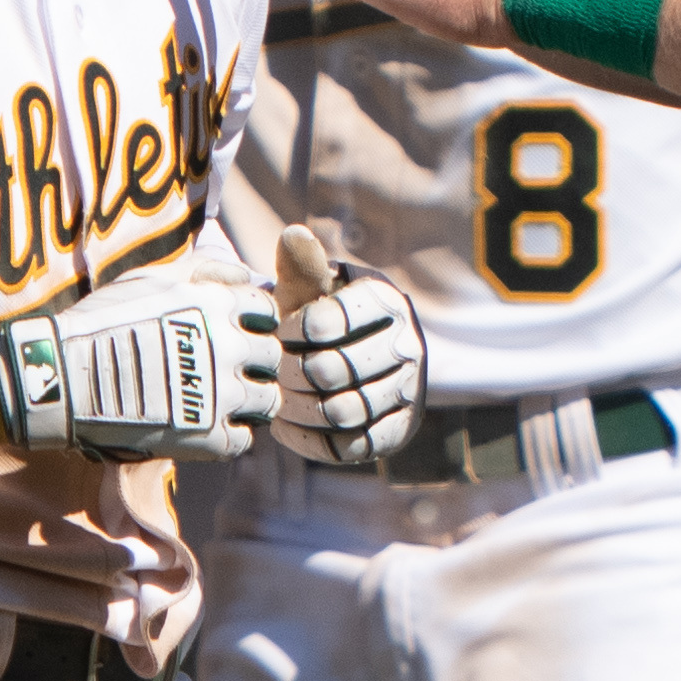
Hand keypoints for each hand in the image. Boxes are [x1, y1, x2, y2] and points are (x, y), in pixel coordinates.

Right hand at [0, 256, 281, 462]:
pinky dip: (230, 435)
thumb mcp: (153, 278)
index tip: (237, 334)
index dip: (256, 323)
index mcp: (219, 305)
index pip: (269, 312)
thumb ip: (205, 269)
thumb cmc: (102, 320)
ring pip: (267, 401)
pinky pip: (243, 440)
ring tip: (221, 401)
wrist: (63, 377)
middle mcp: (229, 347)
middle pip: (272, 357)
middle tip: (229, 371)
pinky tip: (205, 426)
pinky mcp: (207, 437)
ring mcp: (221, 395)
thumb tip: (248, 274)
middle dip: (255, 362)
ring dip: (250, 401)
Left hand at [267, 224, 424, 464]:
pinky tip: (288, 423)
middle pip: (332, 371)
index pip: (327, 322)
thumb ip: (303, 266)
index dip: (290, 332)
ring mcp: (407, 391)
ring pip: (341, 411)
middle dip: (289, 374)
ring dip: (296, 408)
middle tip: (272, 371)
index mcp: (387, 302)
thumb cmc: (326, 315)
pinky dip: (308, 439)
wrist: (360, 355)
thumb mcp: (317, 289)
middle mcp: (408, 346)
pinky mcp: (397, 432)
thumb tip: (292, 233)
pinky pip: (348, 447)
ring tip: (277, 397)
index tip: (279, 333)